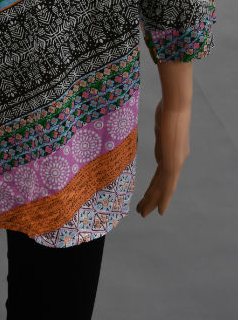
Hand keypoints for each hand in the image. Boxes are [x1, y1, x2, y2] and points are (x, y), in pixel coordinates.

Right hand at [136, 98, 190, 217]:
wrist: (176, 107)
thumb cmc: (168, 110)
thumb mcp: (161, 127)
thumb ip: (161, 140)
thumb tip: (158, 149)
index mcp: (174, 153)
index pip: (163, 175)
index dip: (157, 188)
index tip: (149, 197)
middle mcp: (177, 161)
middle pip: (162, 184)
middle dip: (151, 198)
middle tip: (142, 211)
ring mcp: (176, 163)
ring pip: (163, 188)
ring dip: (152, 201)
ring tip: (142, 212)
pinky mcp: (173, 164)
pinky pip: (166, 186)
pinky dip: (163, 199)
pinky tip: (159, 210)